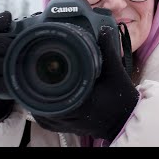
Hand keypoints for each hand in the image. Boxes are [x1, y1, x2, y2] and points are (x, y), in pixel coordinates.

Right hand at [0, 11, 13, 122]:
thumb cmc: (1, 57)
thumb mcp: (6, 42)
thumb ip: (15, 31)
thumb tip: (39, 19)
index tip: (8, 17)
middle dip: (1, 44)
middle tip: (16, 46)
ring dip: (3, 63)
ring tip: (19, 63)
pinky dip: (2, 82)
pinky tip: (13, 80)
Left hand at [35, 26, 139, 140]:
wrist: (125, 121)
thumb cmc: (122, 100)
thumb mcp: (116, 72)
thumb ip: (109, 50)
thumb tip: (103, 30)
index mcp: (79, 104)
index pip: (50, 93)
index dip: (41, 80)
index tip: (38, 68)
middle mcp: (69, 117)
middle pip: (41, 102)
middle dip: (36, 86)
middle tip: (33, 70)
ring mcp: (65, 125)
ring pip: (40, 112)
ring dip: (37, 97)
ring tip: (34, 81)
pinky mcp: (65, 129)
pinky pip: (46, 119)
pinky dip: (42, 108)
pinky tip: (41, 97)